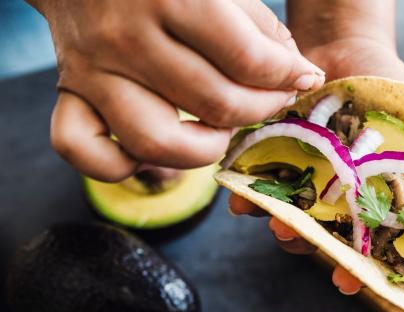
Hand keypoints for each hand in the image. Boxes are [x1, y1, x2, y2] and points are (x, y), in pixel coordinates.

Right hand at [32, 0, 323, 181]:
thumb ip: (260, 27)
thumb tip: (297, 75)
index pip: (247, 60)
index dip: (289, 75)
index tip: (305, 77)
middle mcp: (127, 38)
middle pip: (215, 104)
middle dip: (263, 109)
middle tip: (275, 99)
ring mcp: (94, 72)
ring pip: (156, 142)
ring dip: (205, 147)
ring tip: (223, 127)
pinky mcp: (70, 95)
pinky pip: (84, 151)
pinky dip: (122, 164)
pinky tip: (159, 148)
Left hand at [229, 0, 403, 295]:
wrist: (347, 49)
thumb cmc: (394, 90)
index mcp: (375, 202)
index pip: (369, 249)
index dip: (361, 271)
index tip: (350, 283)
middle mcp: (337, 202)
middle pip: (325, 242)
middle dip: (316, 252)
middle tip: (309, 252)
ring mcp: (305, 184)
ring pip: (290, 220)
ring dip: (282, 227)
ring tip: (279, 223)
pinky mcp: (274, 163)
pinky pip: (257, 187)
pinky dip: (246, 195)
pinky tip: (241, 198)